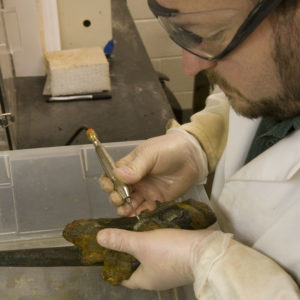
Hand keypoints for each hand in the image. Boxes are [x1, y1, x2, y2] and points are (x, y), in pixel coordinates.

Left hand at [97, 228, 211, 290]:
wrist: (205, 250)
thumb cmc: (170, 251)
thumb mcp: (142, 244)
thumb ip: (121, 240)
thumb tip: (99, 238)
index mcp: (145, 280)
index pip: (124, 277)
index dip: (115, 266)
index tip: (109, 252)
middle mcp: (157, 277)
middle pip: (137, 265)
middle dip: (129, 251)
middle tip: (122, 233)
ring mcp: (170, 268)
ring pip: (151, 256)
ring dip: (144, 243)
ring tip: (137, 227)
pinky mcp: (180, 258)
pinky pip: (163, 250)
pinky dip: (157, 240)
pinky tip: (155, 228)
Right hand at [99, 130, 207, 215]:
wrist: (192, 157)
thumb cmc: (169, 150)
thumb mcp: (150, 154)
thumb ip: (135, 166)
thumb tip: (117, 175)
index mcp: (129, 166)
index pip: (112, 176)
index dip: (108, 183)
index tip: (111, 187)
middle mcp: (134, 179)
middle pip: (117, 191)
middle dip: (115, 197)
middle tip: (120, 199)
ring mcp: (144, 189)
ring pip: (128, 202)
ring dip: (124, 208)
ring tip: (126, 211)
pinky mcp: (155, 198)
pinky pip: (143, 208)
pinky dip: (138, 212)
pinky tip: (139, 213)